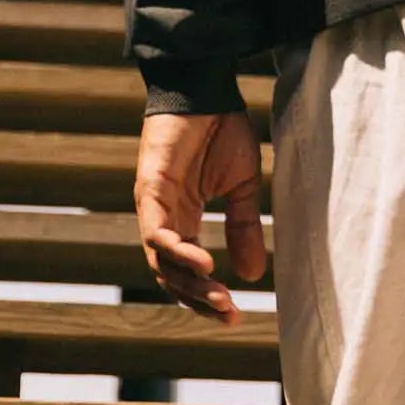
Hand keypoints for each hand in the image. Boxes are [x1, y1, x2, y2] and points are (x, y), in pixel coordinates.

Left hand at [134, 109, 266, 323]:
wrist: (207, 88)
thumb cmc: (221, 130)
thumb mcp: (242, 187)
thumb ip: (244, 228)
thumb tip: (254, 276)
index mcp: (182, 219)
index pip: (186, 272)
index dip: (206, 296)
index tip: (233, 315)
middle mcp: (163, 218)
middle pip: (171, 274)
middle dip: (199, 298)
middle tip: (228, 314)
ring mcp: (153, 205)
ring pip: (161, 260)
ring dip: (190, 282)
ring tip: (220, 297)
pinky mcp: (149, 188)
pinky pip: (157, 231)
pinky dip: (178, 250)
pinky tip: (206, 261)